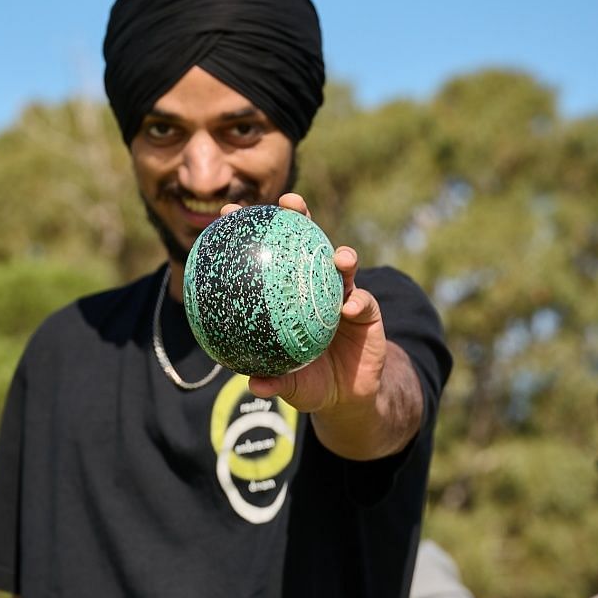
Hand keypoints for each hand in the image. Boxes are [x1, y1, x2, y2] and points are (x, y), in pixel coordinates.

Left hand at [234, 194, 388, 415]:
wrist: (346, 395)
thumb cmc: (309, 380)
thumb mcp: (290, 382)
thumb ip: (274, 379)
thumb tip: (252, 384)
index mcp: (290, 295)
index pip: (270, 256)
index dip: (253, 233)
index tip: (228, 211)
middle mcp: (316, 287)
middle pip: (308, 243)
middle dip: (300, 217)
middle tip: (289, 203)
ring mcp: (344, 295)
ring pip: (343, 267)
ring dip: (342, 258)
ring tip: (337, 257)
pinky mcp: (368, 312)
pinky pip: (364, 303)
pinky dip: (357, 303)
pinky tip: (350, 306)